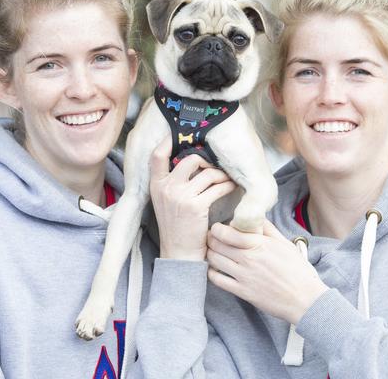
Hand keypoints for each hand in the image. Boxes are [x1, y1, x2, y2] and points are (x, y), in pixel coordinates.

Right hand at [150, 137, 236, 260]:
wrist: (179, 253)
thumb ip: (172, 182)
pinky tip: (231, 189)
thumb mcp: (165, 202)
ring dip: (221, 176)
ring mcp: (180, 196)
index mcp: (156, 185)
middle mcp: (166, 188)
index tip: (179, 134)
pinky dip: (227, 186)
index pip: (157, 156)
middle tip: (215, 169)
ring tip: (227, 180)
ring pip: (208, 173)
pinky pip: (217, 187)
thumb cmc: (176, 227)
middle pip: (191, 159)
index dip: (168, 141)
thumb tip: (192, 161)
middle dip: (207, 162)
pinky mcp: (196, 206)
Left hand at [206, 220, 328, 323]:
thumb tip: (256, 217)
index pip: (227, 233)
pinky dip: (212, 273)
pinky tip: (215, 269)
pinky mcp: (242, 292)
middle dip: (211, 240)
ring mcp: (244, 276)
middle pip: (217, 245)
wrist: (305, 300)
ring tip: (212, 251)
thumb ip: (268, 229)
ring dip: (210, 254)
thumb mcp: (285, 244)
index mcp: (259, 245)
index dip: (217, 229)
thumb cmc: (298, 271)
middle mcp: (248, 259)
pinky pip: (218, 280)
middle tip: (211, 238)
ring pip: (215, 261)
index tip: (216, 228)